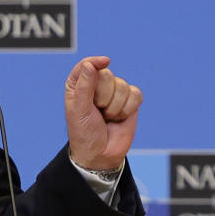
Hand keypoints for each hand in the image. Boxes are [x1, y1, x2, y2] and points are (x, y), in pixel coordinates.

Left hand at [64, 56, 141, 170]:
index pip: (87, 65)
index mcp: (79, 85)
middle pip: (107, 75)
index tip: (104, 62)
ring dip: (115, 106)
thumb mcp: (78, 110)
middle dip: (103, 96)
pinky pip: (135, 94)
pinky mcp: (130, 102)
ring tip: (107, 117)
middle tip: (97, 111)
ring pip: (122, 85)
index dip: (95, 62)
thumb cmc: (84, 132)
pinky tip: (120, 117)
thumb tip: (90, 64)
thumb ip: (84, 86)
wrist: (101, 153)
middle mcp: (97, 86)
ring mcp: (114, 93)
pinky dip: (128, 108)